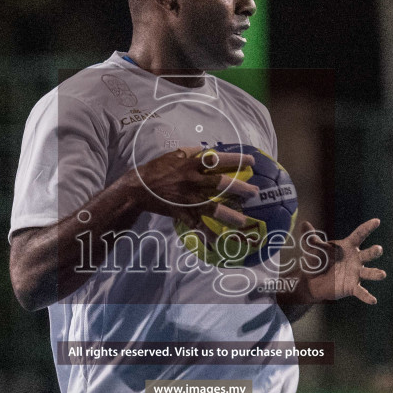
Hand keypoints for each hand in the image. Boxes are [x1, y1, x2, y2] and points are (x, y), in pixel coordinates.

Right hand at [125, 147, 258, 230]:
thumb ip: (192, 153)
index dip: (236, 159)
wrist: (137, 188)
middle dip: (239, 188)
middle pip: (220, 184)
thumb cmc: (157, 169)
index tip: (252, 161)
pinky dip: (207, 235)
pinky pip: (197, 225)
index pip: (218, 159)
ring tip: (244, 221)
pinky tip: (219, 243)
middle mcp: (192, 181)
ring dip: (229, 215)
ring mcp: (187, 198)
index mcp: (191, 164)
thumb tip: (208, 150)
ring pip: (212, 208)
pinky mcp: (181, 212)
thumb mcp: (174, 155)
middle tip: (255, 192)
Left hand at [291, 218, 387, 304]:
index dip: (368, 227)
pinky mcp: (352, 287)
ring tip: (382, 274)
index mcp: (348, 247)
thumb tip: (304, 224)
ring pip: (369, 272)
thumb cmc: (316, 261)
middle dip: (374, 252)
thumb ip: (310, 238)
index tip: (377, 221)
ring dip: (376, 273)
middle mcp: (356, 259)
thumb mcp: (312, 249)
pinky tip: (373, 300)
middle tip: (379, 249)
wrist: (311, 281)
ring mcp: (356, 273)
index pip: (359, 235)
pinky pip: (361, 292)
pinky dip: (367, 296)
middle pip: (368, 254)